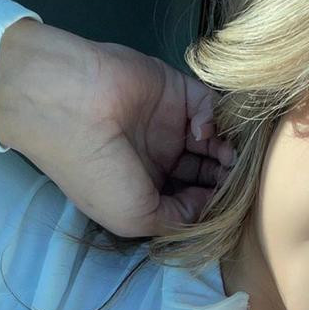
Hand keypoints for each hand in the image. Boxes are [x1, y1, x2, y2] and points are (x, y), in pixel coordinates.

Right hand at [0, 19, 236, 237]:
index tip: (228, 210)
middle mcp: (159, 157)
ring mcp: (168, 123)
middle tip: (239, 183)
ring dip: (226, 151)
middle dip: (224, 178)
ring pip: (213, 140)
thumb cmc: (96, 172)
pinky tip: (202, 133)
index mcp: (146, 189)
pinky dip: (214, 120)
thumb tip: (209, 205)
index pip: (190, 199)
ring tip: (230, 160)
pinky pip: (208, 105)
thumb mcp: (134, 218)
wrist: (68, 106)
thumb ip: (178, 219)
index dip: (211, 205)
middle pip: (206, 170)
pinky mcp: (176, 90)